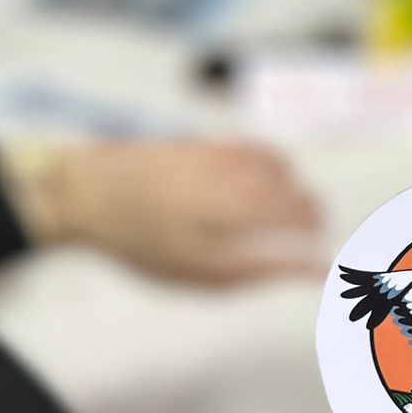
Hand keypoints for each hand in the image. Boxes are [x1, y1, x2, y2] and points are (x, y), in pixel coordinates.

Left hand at [1, 140, 324, 286]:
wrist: (91, 192)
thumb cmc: (146, 243)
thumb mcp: (204, 271)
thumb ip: (265, 269)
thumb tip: (317, 268)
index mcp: (244, 207)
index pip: (302, 216)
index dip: (316, 234)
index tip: (320, 249)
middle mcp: (242, 173)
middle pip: (294, 190)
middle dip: (309, 212)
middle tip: (310, 230)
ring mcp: (225, 153)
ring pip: (278, 167)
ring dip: (291, 188)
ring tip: (286, 208)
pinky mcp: (207, 141)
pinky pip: (255, 149)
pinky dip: (269, 165)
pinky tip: (261, 179)